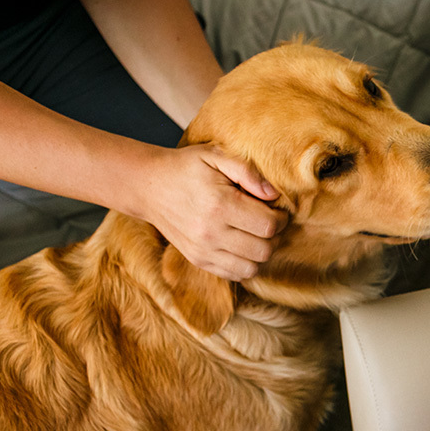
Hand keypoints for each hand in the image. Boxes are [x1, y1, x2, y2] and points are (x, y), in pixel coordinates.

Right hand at [137, 144, 287, 280]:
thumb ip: (248, 171)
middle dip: (275, 236)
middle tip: (269, 222)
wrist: (148, 186)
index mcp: (220, 205)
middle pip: (265, 250)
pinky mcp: (198, 260)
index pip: (269, 225)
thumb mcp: (215, 155)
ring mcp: (203, 250)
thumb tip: (273, 195)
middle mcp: (211, 232)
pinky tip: (243, 246)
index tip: (276, 209)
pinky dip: (246, 264)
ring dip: (262, 253)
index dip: (281, 218)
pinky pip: (235, 275)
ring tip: (257, 235)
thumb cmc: (185, 167)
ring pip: (253, 268)